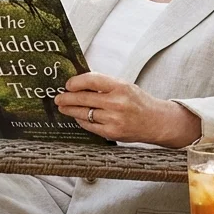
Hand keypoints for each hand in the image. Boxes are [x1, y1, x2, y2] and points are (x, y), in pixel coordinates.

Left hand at [54, 72, 200, 146]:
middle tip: (58, 97)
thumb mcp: (125, 86)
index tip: (68, 84)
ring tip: (63, 107)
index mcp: (121, 87)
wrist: (156, 122)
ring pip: (84, 113)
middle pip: (83, 98)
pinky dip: (81, 121)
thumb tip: (78, 82)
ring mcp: (114, 119)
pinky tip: (77, 117)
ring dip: (70, 110)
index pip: (91, 80)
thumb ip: (104, 84)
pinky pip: (90, 126)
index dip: (76, 82)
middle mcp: (117, 103)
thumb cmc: (138, 101)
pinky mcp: (112, 133)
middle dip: (66, 98)